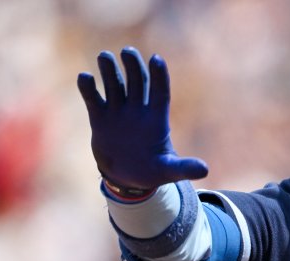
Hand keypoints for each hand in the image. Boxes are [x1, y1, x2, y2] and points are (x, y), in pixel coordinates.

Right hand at [76, 46, 207, 190]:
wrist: (127, 178)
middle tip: (128, 52)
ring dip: (109, 70)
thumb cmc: (152, 171)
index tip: (156, 59)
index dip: (160, 76)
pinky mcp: (100, 118)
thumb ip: (183, 167)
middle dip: (133, 66)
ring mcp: (118, 112)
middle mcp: (138, 110)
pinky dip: (88, 88)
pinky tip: (84, 77)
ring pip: (114, 85)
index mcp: (157, 119)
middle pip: (137, 82)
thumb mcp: (168, 170)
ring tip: (105, 56)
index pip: (160, 92)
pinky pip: (94, 99)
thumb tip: (205, 170)